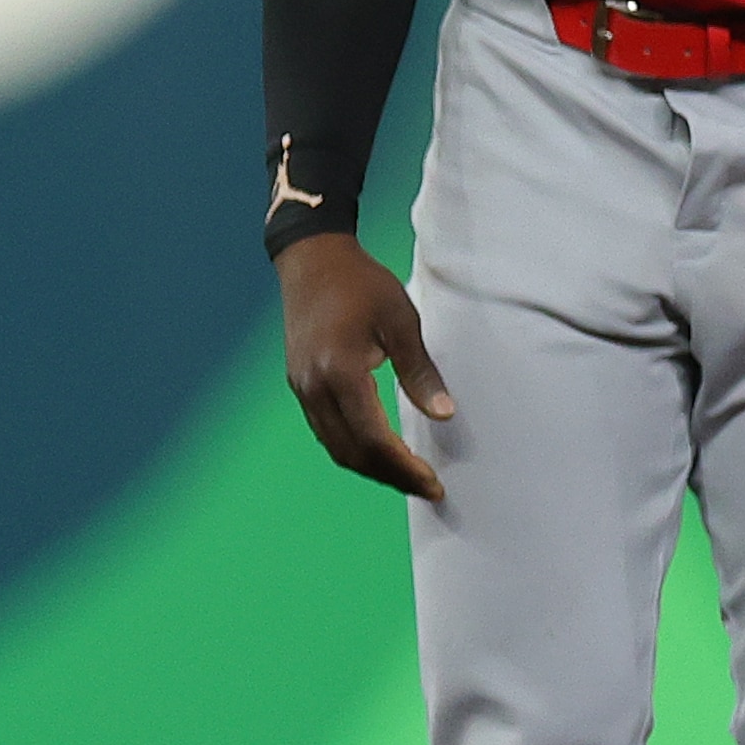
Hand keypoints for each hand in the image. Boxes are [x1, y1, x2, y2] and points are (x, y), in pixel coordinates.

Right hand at [278, 233, 452, 500]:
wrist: (311, 258)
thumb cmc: (361, 284)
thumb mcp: (401, 320)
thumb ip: (420, 371)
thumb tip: (445, 415)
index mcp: (340, 372)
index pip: (373, 439)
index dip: (404, 467)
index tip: (433, 483)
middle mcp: (314, 387)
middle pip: (351, 453)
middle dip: (390, 476)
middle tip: (426, 486)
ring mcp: (302, 387)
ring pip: (335, 447)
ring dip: (371, 467)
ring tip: (406, 474)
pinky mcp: (299, 383)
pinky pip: (326, 430)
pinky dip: (353, 448)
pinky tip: (378, 448)